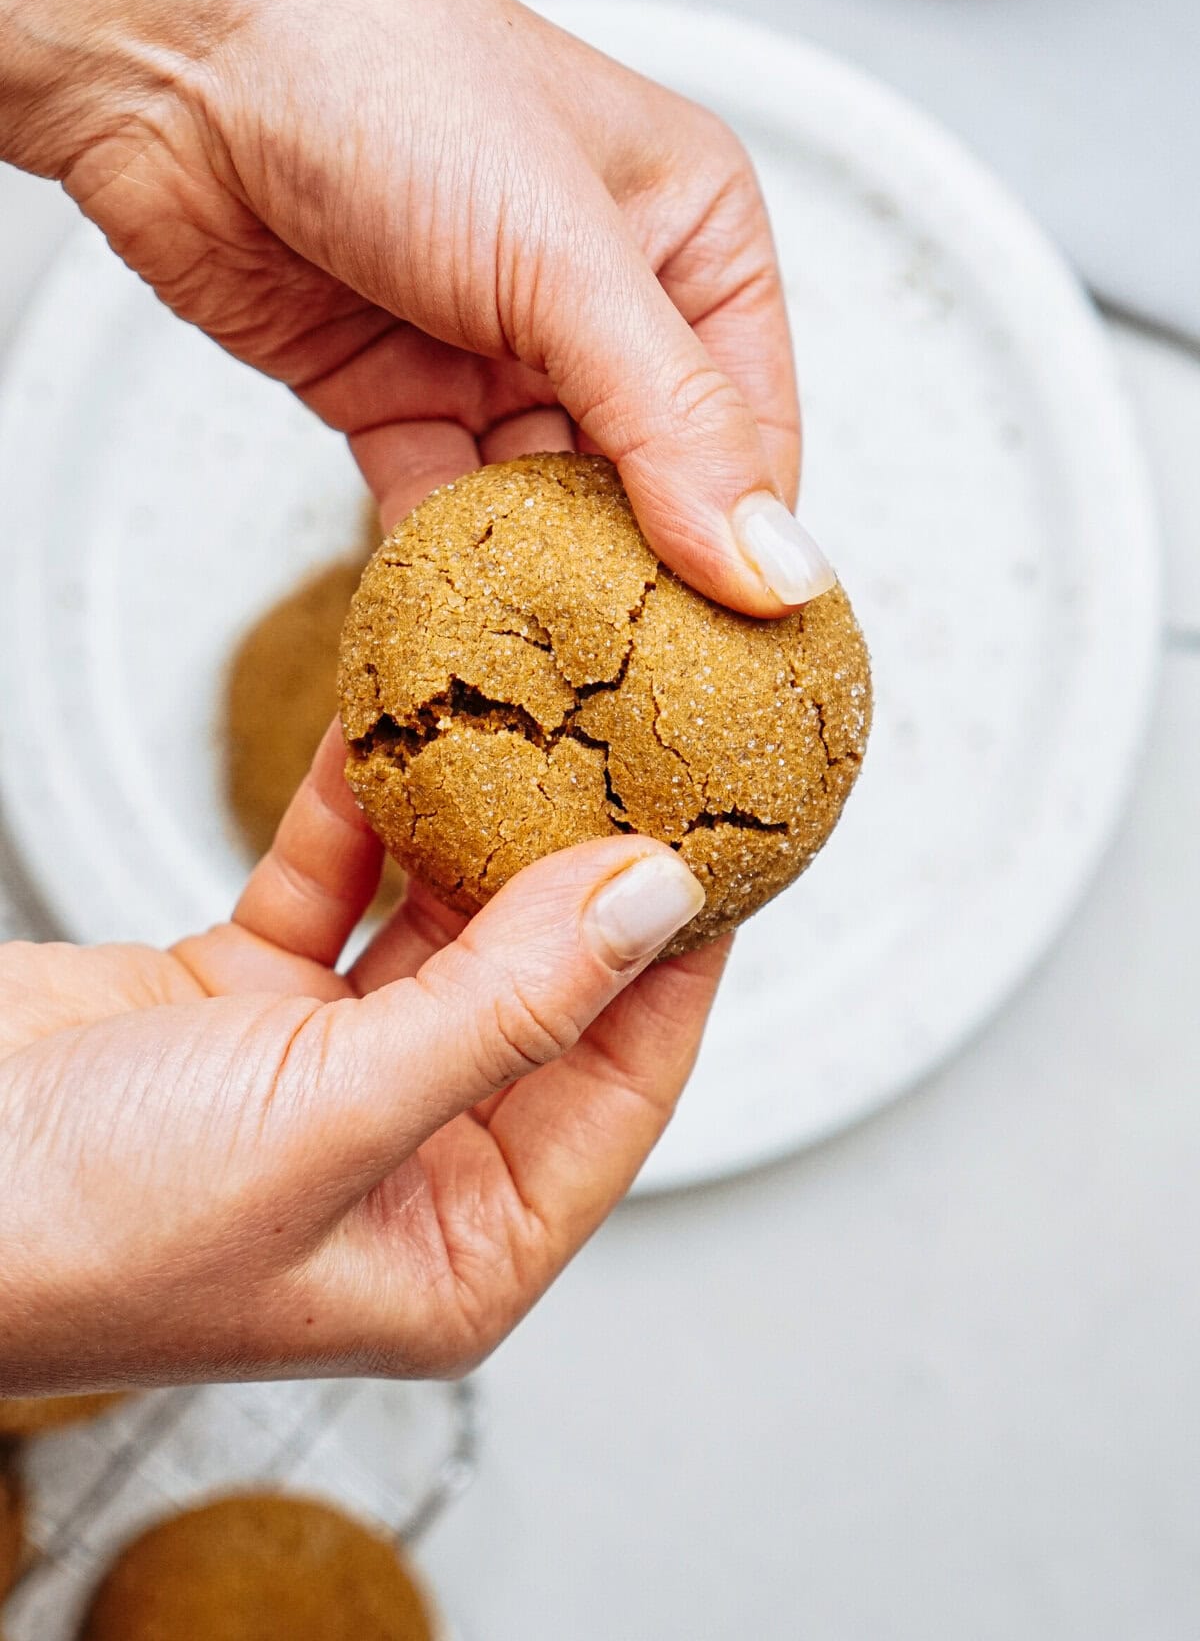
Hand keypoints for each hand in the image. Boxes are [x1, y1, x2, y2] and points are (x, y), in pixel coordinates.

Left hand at [0, 0, 825, 607]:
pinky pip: (440, 511)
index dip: (746, 544)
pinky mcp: (396, 396)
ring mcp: (494, 351)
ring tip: (552, 688)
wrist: (175, 53)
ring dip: (537, 587)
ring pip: (541, 509)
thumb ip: (674, 424)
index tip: (740, 662)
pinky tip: (457, 632)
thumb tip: (777, 570)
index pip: (752, 428)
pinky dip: (443, 570)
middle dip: (638, 580)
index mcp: (691, 237)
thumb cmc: (389, 80)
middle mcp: (602, 300)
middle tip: (642, 706)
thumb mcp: (567, 257)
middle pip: (649, 483)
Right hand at [0, 726, 721, 1391]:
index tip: (721, 845)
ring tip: (536, 718)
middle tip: (635, 753)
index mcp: (456, 1249)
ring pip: (438, 929)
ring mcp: (324, 1077)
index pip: (621, 1086)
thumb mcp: (329, 1122)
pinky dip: (359, 811)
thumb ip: (503, 1010)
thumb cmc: (80, 1230)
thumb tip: (652, 904)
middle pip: (539, 995)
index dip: (677, 962)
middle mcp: (405, 1164)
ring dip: (474, 827)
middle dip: (577, 876)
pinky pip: (331, 884)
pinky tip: (399, 726)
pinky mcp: (243, 999)